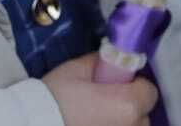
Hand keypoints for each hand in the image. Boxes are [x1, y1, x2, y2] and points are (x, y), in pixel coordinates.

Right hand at [43, 53, 157, 125]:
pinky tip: (91, 124)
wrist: (32, 123)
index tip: (116, 83)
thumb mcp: (77, 69)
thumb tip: (112, 61)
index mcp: (128, 105)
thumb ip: (101, 62)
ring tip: (95, 117)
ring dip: (120, 122)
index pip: (149, 91)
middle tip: (103, 101)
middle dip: (128, 106)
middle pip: (142, 114)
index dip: (134, 84)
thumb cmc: (54, 98)